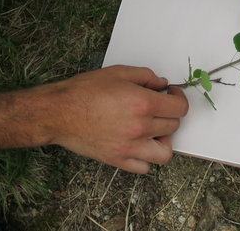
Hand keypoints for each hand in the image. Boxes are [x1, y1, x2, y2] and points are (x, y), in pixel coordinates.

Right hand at [41, 66, 187, 173]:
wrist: (60, 112)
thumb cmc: (85, 90)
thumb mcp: (118, 72)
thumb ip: (145, 76)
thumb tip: (162, 84)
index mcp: (143, 103)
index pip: (179, 108)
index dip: (179, 98)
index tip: (171, 94)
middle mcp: (140, 128)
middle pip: (173, 126)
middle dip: (170, 114)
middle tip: (159, 106)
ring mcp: (130, 147)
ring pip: (165, 153)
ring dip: (164, 141)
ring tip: (154, 130)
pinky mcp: (118, 160)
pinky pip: (144, 167)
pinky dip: (146, 158)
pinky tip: (140, 144)